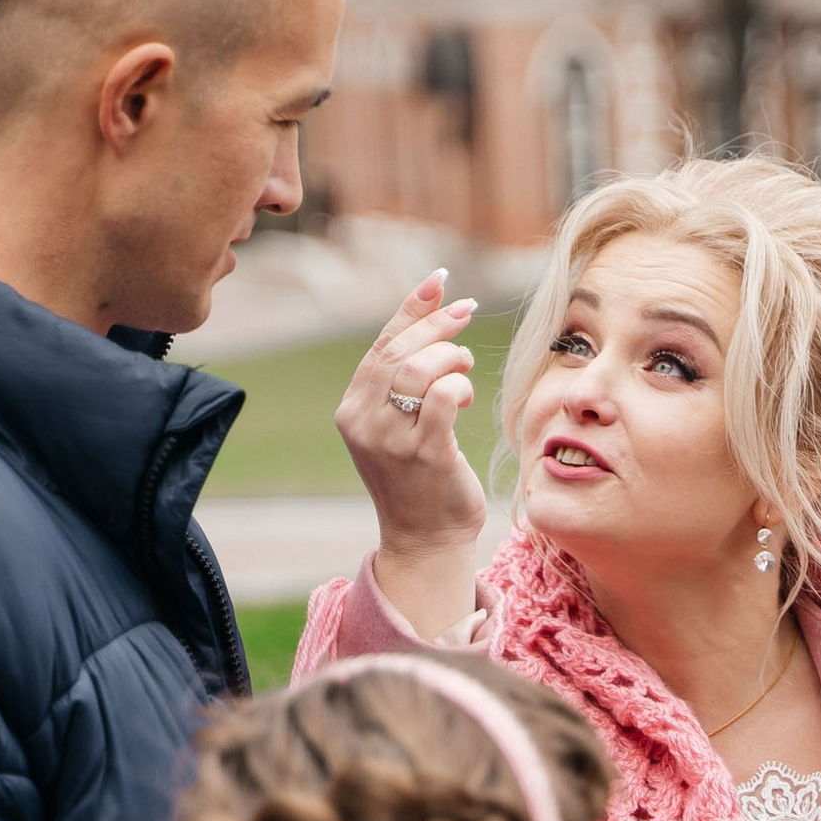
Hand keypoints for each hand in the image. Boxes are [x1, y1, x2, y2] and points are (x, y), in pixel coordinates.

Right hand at [335, 271, 489, 635]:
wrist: (426, 539)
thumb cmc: (421, 477)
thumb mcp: (401, 425)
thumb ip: (405, 383)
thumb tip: (434, 322)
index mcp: (352, 409)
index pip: (381, 346)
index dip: (412, 309)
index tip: (440, 281)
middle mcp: (363, 421)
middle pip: (400, 352)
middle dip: (438, 324)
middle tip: (468, 311)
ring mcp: (390, 439)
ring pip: (418, 370)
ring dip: (451, 357)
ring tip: (465, 368)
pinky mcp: (423, 454)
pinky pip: (443, 399)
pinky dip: (459, 387)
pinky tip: (466, 398)